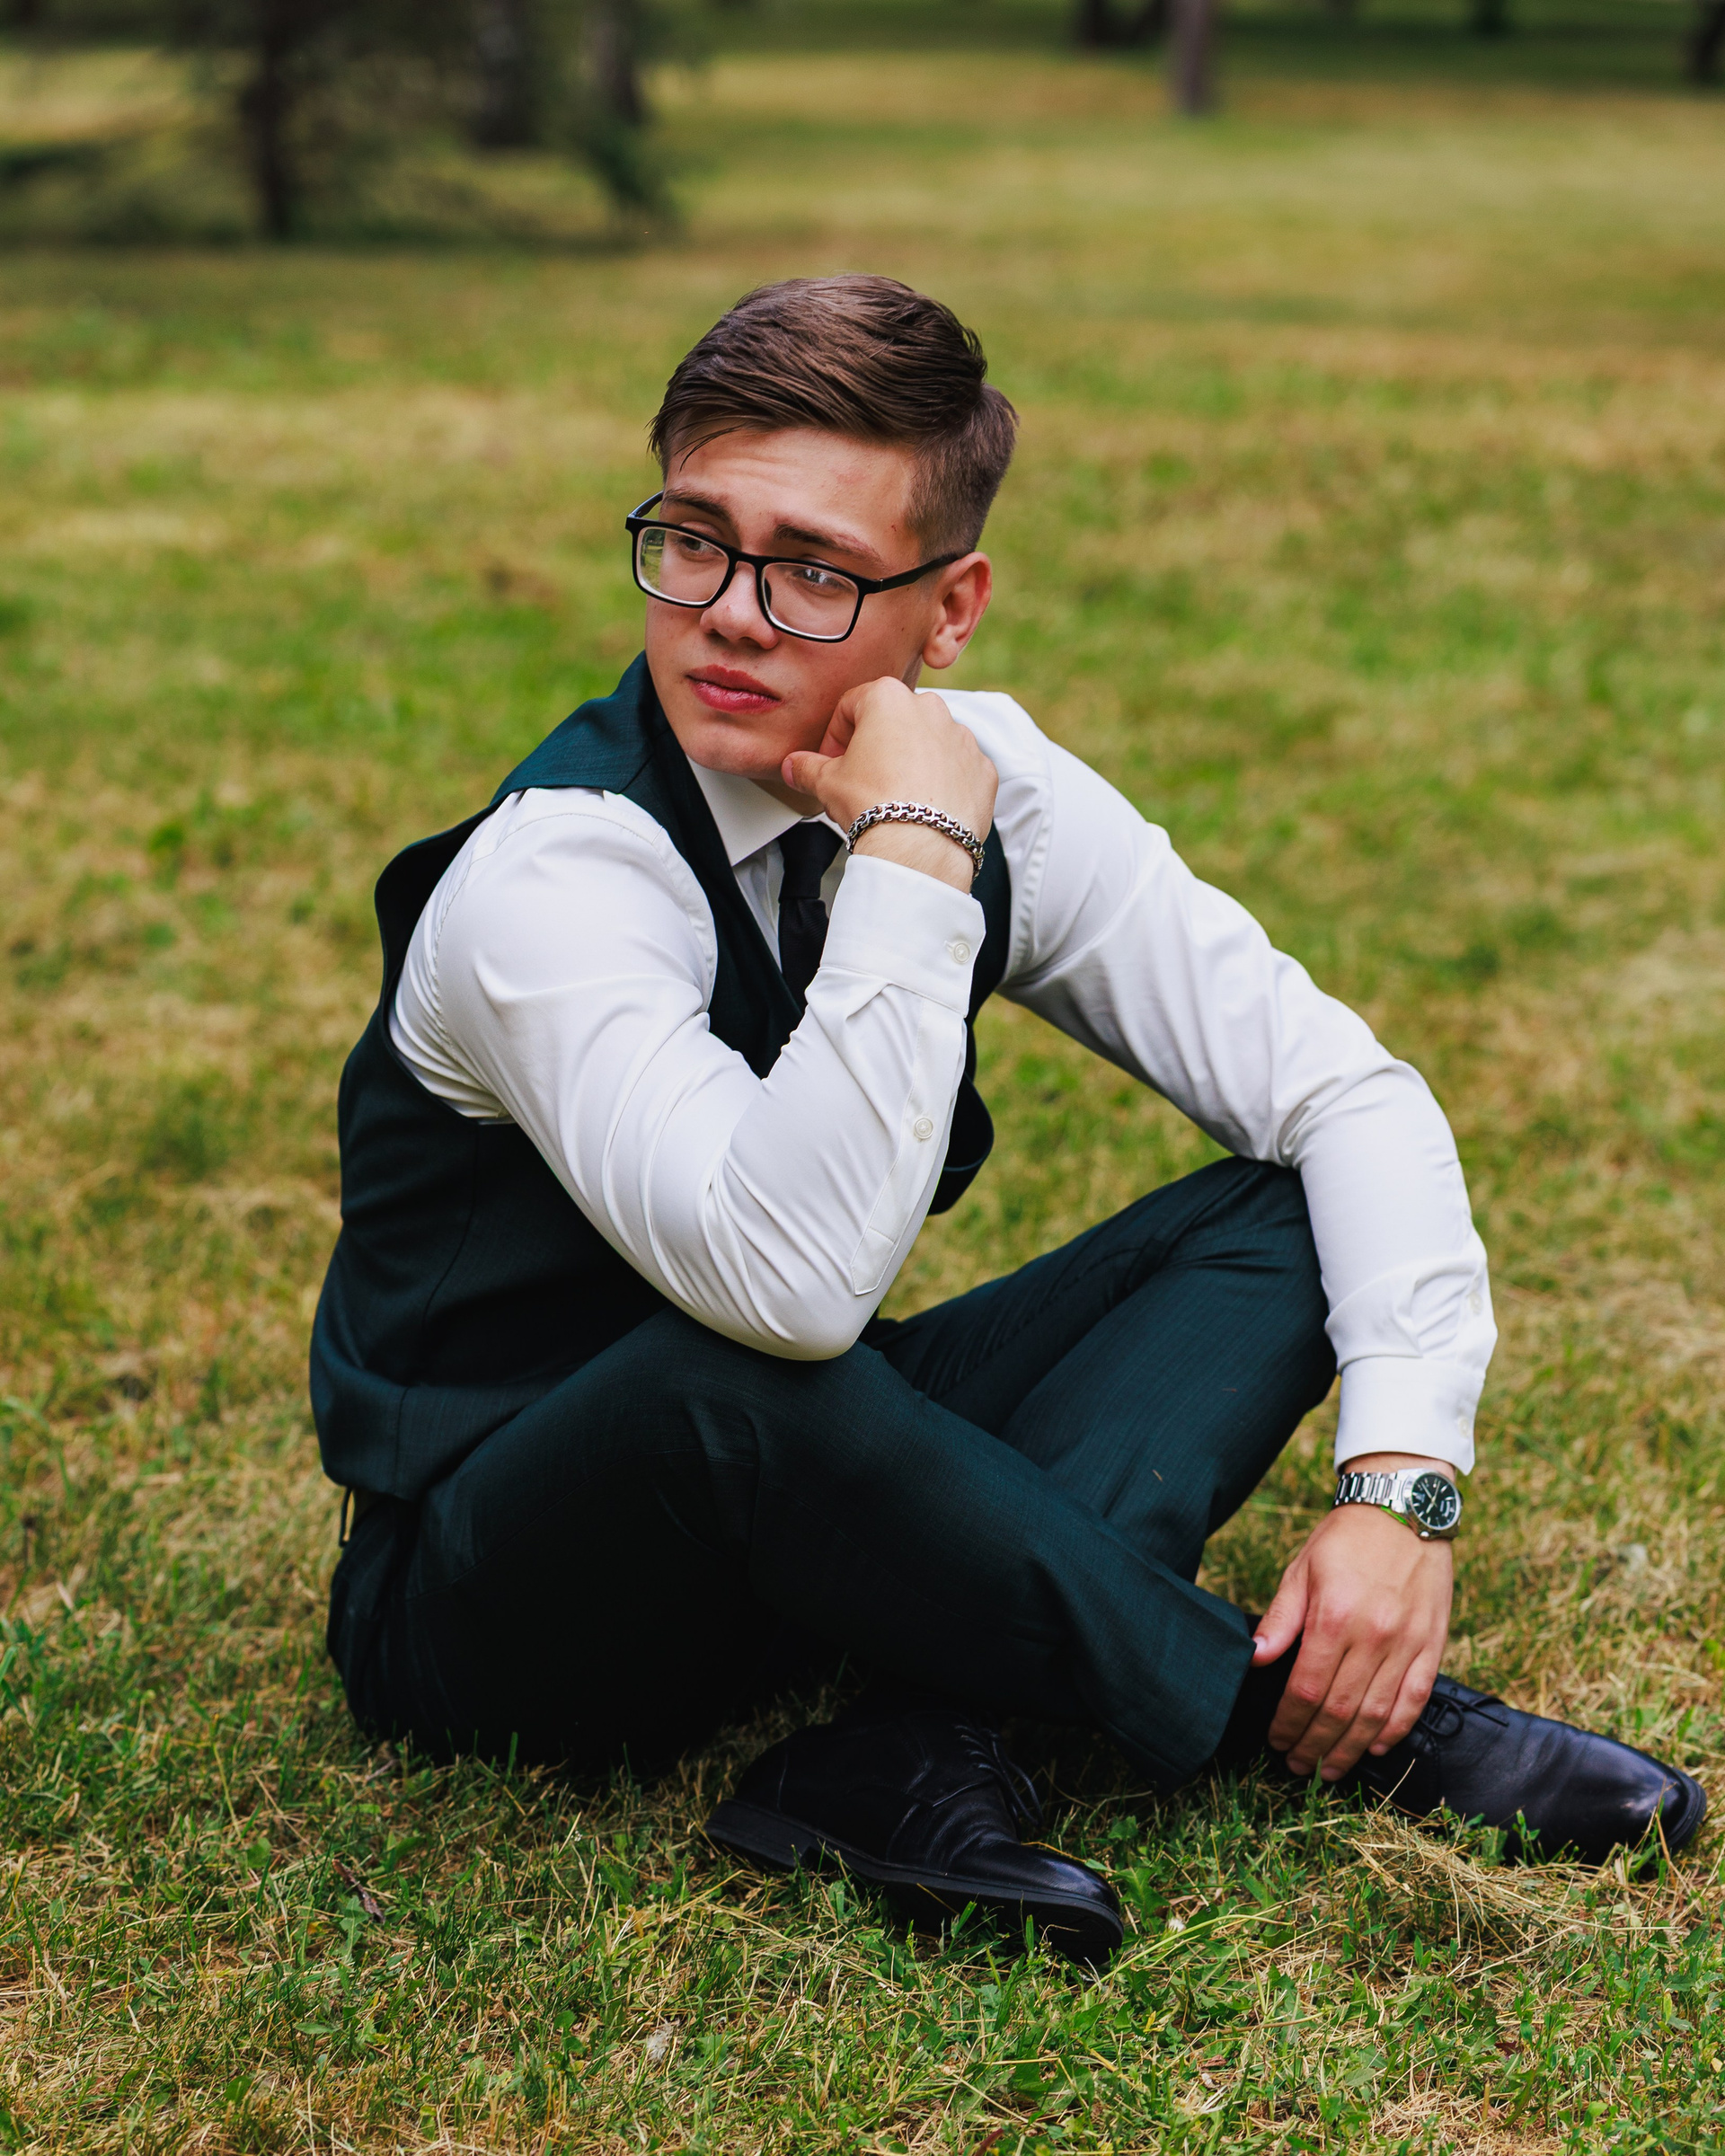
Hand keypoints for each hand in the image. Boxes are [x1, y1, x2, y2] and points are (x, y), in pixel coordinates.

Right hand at [783, 678, 997, 891]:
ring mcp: (962, 738)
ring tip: (894, 797)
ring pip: (929, 742)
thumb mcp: (826, 783)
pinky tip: (923, 807)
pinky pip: (957, 769)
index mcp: (889, 698)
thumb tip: (794, 766)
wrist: (918, 846)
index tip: (831, 760)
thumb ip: (806, 767)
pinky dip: (942, 782)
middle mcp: (931, 709)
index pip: (851, 705)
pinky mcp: (983, 768)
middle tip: (861, 779)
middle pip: (894, 721)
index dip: (835, 735)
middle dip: (876, 745)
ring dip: (911, 762)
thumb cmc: (874, 805)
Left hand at [1254, 1453, 1455, 1780]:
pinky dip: (1396, 1728)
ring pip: (1378, 1713)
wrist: (1405, 1507)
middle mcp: (1373, 1635)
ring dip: (1351, 1748)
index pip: (1306, 1688)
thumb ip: (1281, 1619)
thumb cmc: (1345, 1538)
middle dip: (1315, 1745)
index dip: (1289, 1723)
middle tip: (1298, 1766)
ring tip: (1330, 1768)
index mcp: (1334, 1616)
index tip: (1276, 1740)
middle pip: (1340, 1709)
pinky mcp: (1433, 1644)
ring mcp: (1407, 1642)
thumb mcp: (1301, 1569)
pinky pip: (1416, 1699)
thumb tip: (1254, 1659)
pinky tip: (1376, 1745)